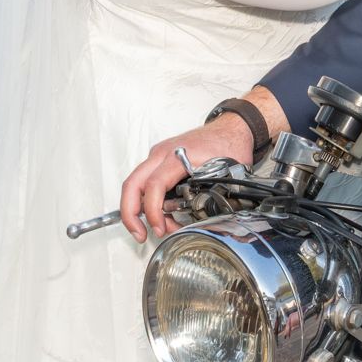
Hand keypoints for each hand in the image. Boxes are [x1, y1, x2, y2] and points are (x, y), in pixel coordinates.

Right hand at [120, 113, 253, 241]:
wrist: (231, 127)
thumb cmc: (227, 143)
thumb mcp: (223, 172)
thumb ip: (209, 196)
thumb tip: (201, 220)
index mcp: (176, 156)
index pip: (154, 185)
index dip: (153, 211)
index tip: (159, 228)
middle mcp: (162, 154)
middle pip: (132, 184)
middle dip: (130, 214)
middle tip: (140, 235)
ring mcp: (159, 156)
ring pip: (136, 184)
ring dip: (141, 210)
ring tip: (162, 227)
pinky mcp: (161, 160)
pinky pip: (146, 182)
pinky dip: (149, 201)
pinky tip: (163, 215)